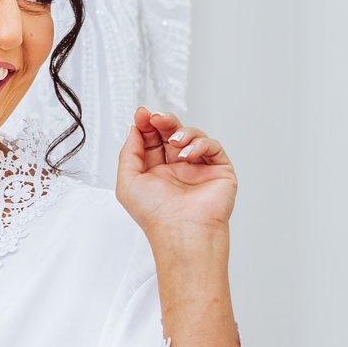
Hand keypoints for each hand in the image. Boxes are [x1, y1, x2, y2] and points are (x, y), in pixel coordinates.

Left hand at [115, 105, 236, 237]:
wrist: (182, 232)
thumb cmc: (155, 215)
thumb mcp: (128, 181)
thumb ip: (129, 153)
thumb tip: (135, 129)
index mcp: (157, 173)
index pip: (152, 140)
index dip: (147, 125)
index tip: (142, 114)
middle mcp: (178, 170)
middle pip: (172, 134)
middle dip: (163, 122)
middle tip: (156, 117)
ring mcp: (199, 170)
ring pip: (193, 136)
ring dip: (182, 132)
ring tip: (174, 142)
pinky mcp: (219, 171)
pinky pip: (212, 146)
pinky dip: (200, 144)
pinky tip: (188, 155)